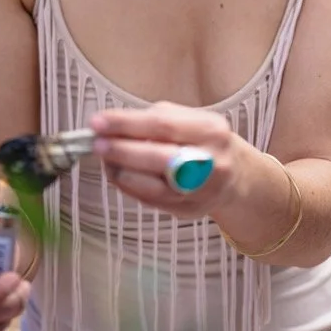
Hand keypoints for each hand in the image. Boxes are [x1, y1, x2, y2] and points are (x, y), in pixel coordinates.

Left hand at [89, 101, 245, 219]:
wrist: (235, 175)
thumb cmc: (202, 140)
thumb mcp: (189, 119)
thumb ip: (153, 119)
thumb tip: (110, 125)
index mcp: (211, 130)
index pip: (162, 125)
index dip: (126, 124)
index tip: (98, 121)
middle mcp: (211, 162)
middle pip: (159, 158)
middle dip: (122, 151)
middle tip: (96, 144)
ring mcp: (201, 191)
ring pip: (152, 187)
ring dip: (121, 172)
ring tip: (105, 160)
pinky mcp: (189, 211)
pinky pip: (151, 201)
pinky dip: (129, 187)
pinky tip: (118, 174)